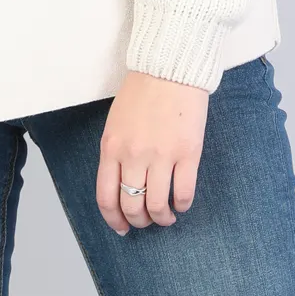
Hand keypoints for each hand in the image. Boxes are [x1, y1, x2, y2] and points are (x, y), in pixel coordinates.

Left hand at [96, 69, 208, 234]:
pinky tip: (182, 203)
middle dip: (139, 221)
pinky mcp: (188, 153)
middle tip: (146, 221)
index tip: (122, 228)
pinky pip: (184, 193)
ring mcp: (161, 156)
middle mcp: (133, 155)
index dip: (114, 219)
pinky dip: (183, 205)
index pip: (106, 197)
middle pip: (132, 206)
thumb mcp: (115, 122)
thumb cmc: (142, 92)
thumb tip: (122, 185)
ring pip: (157, 206)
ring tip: (166, 216)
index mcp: (111, 147)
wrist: (169, 68)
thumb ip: (116, 152)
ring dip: (162, 218)